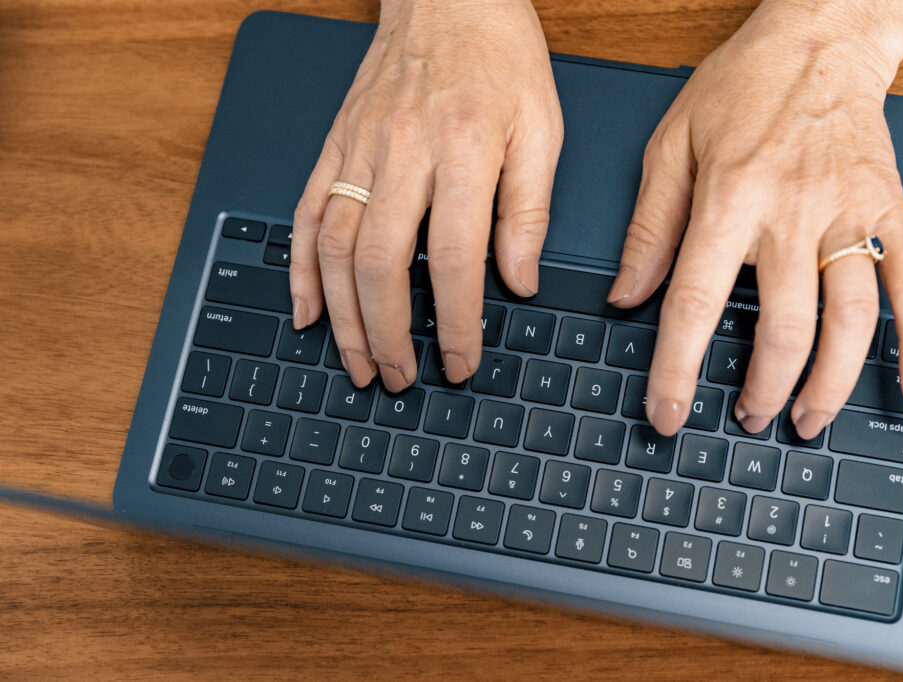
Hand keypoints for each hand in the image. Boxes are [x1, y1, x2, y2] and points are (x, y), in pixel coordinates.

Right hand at [290, 0, 562, 391]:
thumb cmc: (501, 57)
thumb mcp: (542, 128)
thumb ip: (529, 210)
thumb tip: (518, 281)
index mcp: (464, 150)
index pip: (454, 258)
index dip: (456, 323)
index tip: (460, 362)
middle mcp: (401, 152)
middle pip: (380, 263)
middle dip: (388, 334)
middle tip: (399, 379)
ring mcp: (358, 149)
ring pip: (333, 247)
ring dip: (342, 316)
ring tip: (356, 363)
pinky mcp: (333, 145)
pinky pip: (304, 214)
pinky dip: (299, 269)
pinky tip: (308, 312)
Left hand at [608, 1, 902, 437]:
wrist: (820, 40)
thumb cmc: (742, 87)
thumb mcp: (670, 146)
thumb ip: (649, 227)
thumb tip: (625, 297)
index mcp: (729, 198)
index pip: (695, 304)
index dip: (676, 370)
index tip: (667, 414)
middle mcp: (792, 213)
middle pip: (783, 328)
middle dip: (763, 390)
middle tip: (746, 418)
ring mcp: (850, 216)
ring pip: (851, 322)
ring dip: (829, 384)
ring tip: (806, 421)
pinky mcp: (889, 213)